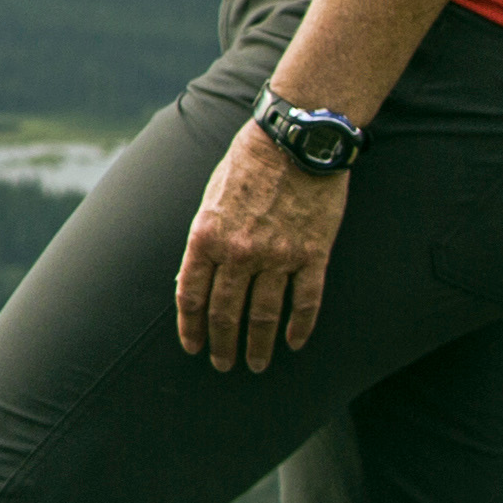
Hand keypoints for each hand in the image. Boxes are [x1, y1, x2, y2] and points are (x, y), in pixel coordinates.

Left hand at [174, 126, 347, 370]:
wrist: (296, 139)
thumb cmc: (248, 163)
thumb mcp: (210, 197)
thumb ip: (203, 240)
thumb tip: (191, 279)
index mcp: (206, 236)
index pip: (191, 295)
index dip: (190, 326)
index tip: (192, 346)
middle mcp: (239, 252)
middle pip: (226, 312)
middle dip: (222, 343)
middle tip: (223, 364)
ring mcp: (278, 255)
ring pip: (264, 314)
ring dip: (258, 344)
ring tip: (256, 364)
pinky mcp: (312, 253)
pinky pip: (306, 300)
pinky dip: (300, 326)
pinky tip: (294, 342)